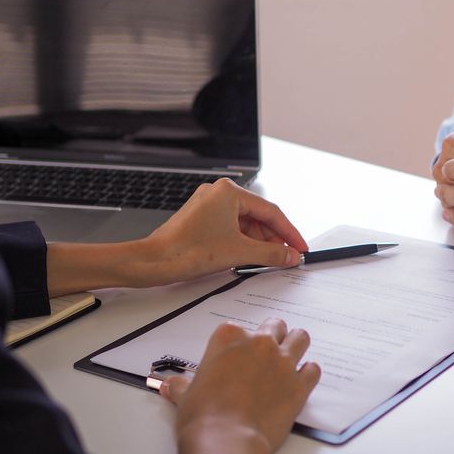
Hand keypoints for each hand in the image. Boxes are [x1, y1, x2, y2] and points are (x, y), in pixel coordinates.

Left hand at [47, 178, 308, 294]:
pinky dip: (243, 242)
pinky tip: (249, 257)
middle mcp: (218, 193)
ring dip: (258, 242)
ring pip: (245, 223)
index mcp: (229, 192)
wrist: (153, 262)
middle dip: (273, 238)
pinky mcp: (201, 219)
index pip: (270, 212)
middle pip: (258, 216)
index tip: (300, 247)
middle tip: (286, 257)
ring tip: (268, 261)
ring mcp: (209, 206)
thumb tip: (290, 255)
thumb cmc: (186, 251)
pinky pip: (231, 228)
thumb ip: (271, 253)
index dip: (289, 232)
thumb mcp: (239, 252)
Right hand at [161, 318, 320, 453]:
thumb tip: (171, 385)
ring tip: (288, 360)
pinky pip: (313, 370)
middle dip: (271, 337)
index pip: (237, 329)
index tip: (235, 358)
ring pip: (300, 338)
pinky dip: (308, 374)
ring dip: (295, 346)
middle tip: (264, 355)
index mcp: (229, 338)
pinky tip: (299, 382)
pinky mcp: (299, 384)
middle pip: (274, 326)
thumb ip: (182, 385)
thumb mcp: (185, 396)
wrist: (226, 440)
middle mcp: (259, 343)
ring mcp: (283, 362)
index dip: (237, 345)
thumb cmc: (203, 416)